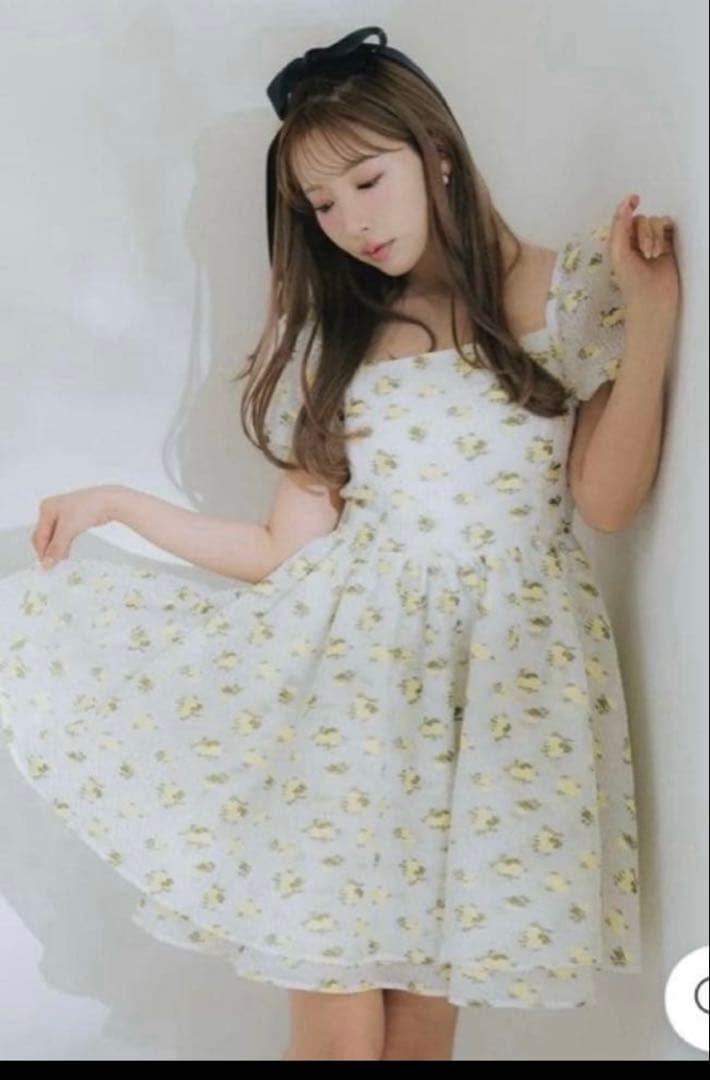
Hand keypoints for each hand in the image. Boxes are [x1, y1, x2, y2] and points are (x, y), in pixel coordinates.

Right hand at [31, 484, 123, 568]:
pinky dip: (64, 545)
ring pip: (55, 537)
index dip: (42, 551)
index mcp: (47, 508)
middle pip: (45, 536)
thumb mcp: (69, 529)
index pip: (39, 535)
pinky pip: (64, 536)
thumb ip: (57, 547)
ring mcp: (63, 515)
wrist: (109, 502)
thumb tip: (48, 561)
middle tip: (53, 564)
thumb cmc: (89, 506)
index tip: (46, 565)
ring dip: (57, 549)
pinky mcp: (73, 520)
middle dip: (49, 550)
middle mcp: (53, 510)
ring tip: (61, 559)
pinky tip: (66, 553)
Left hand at [609, 193, 679, 315]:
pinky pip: (667, 226)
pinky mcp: (668, 245)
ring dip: (654, 237)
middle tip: (645, 253)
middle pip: (641, 219)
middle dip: (644, 233)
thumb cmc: (631, 280)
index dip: (628, 206)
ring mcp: (653, 242)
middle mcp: (635, 240)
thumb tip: (625, 203)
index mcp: (620, 243)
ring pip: (655, 222)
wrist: (652, 298)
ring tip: (653, 256)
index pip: (624, 219)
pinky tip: (662, 250)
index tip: (635, 199)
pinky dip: (664, 234)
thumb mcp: (619, 252)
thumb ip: (620, 227)